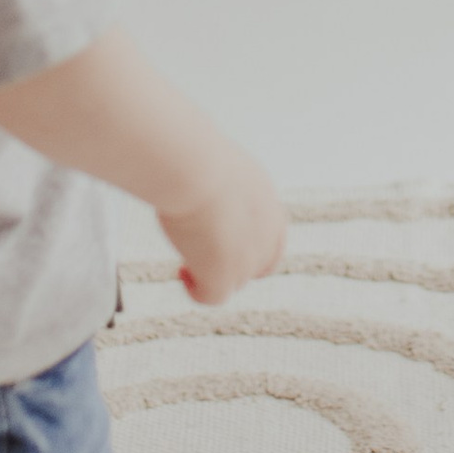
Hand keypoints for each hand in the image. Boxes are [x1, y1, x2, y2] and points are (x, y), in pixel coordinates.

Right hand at [159, 146, 287, 306]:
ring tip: (186, 261)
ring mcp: (247, 257)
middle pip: (259, 264)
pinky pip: (213, 297)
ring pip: (234, 280)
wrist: (194, 168)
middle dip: (233, 264)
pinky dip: (198, 291)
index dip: (250, 244)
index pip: (272, 236)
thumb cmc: (195, 155)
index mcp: (266, 200)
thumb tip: (198, 181)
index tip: (220, 237)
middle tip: (204, 254)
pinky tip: (182, 274)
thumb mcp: (216, 166)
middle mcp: (266, 232)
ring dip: (212, 274)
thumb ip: (217, 183)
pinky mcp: (223, 276)